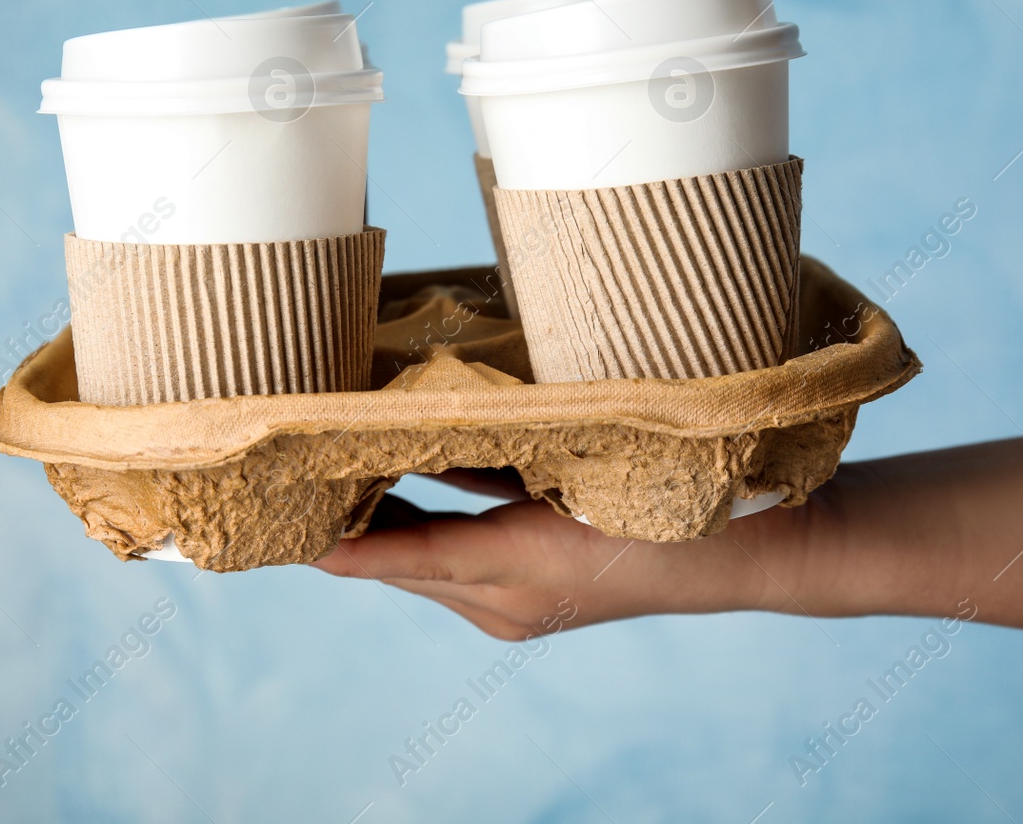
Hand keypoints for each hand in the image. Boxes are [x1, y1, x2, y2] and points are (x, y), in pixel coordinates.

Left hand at [312, 469, 816, 639]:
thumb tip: (417, 423)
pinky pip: (459, 551)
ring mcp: (515, 599)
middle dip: (343, 519)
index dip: (326, 538)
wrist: (753, 554)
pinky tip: (402, 472)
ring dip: (382, 516)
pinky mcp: (533, 586)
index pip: (389, 555)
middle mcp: (500, 598)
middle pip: (397, 556)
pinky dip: (427, 518)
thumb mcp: (581, 475)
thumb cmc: (673, 511)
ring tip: (324, 467)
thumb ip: (496, 459)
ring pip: (424, 553)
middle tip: (283, 469)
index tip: (269, 516)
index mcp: (507, 574)